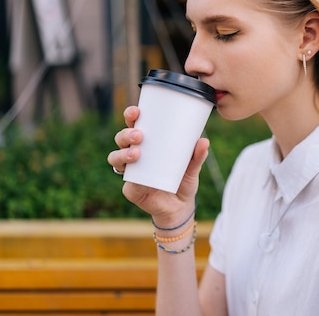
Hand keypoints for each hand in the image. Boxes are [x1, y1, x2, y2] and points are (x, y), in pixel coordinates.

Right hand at [107, 106, 210, 226]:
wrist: (181, 207)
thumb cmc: (183, 180)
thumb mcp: (193, 166)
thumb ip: (198, 155)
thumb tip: (203, 141)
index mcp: (147, 145)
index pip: (134, 126)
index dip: (131, 116)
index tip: (136, 111)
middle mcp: (134, 156)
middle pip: (120, 139)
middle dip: (126, 134)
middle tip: (139, 135)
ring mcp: (131, 173)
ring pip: (115, 159)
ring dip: (122, 154)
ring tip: (136, 153)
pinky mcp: (132, 190)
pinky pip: (127, 183)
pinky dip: (130, 179)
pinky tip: (135, 177)